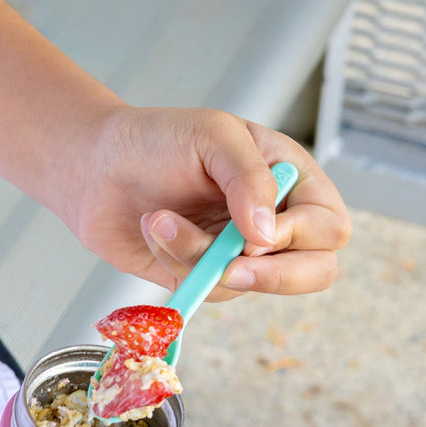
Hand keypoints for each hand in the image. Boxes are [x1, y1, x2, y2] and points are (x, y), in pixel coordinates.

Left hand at [67, 106, 351, 300]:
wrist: (96, 168)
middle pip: (315, 273)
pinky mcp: (205, 275)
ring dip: (198, 256)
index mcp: (291, 179)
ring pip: (246, 284)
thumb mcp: (212, 137)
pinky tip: (154, 230)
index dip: (300, 238)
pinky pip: (208, 290)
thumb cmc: (156, 140)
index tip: (253, 233)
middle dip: (271, 276)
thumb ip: (248, 180)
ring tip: (160, 218)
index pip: (329, 226)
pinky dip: (176, 263)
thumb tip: (268, 236)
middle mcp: (274, 220)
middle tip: (230, 265)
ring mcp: (240, 253)